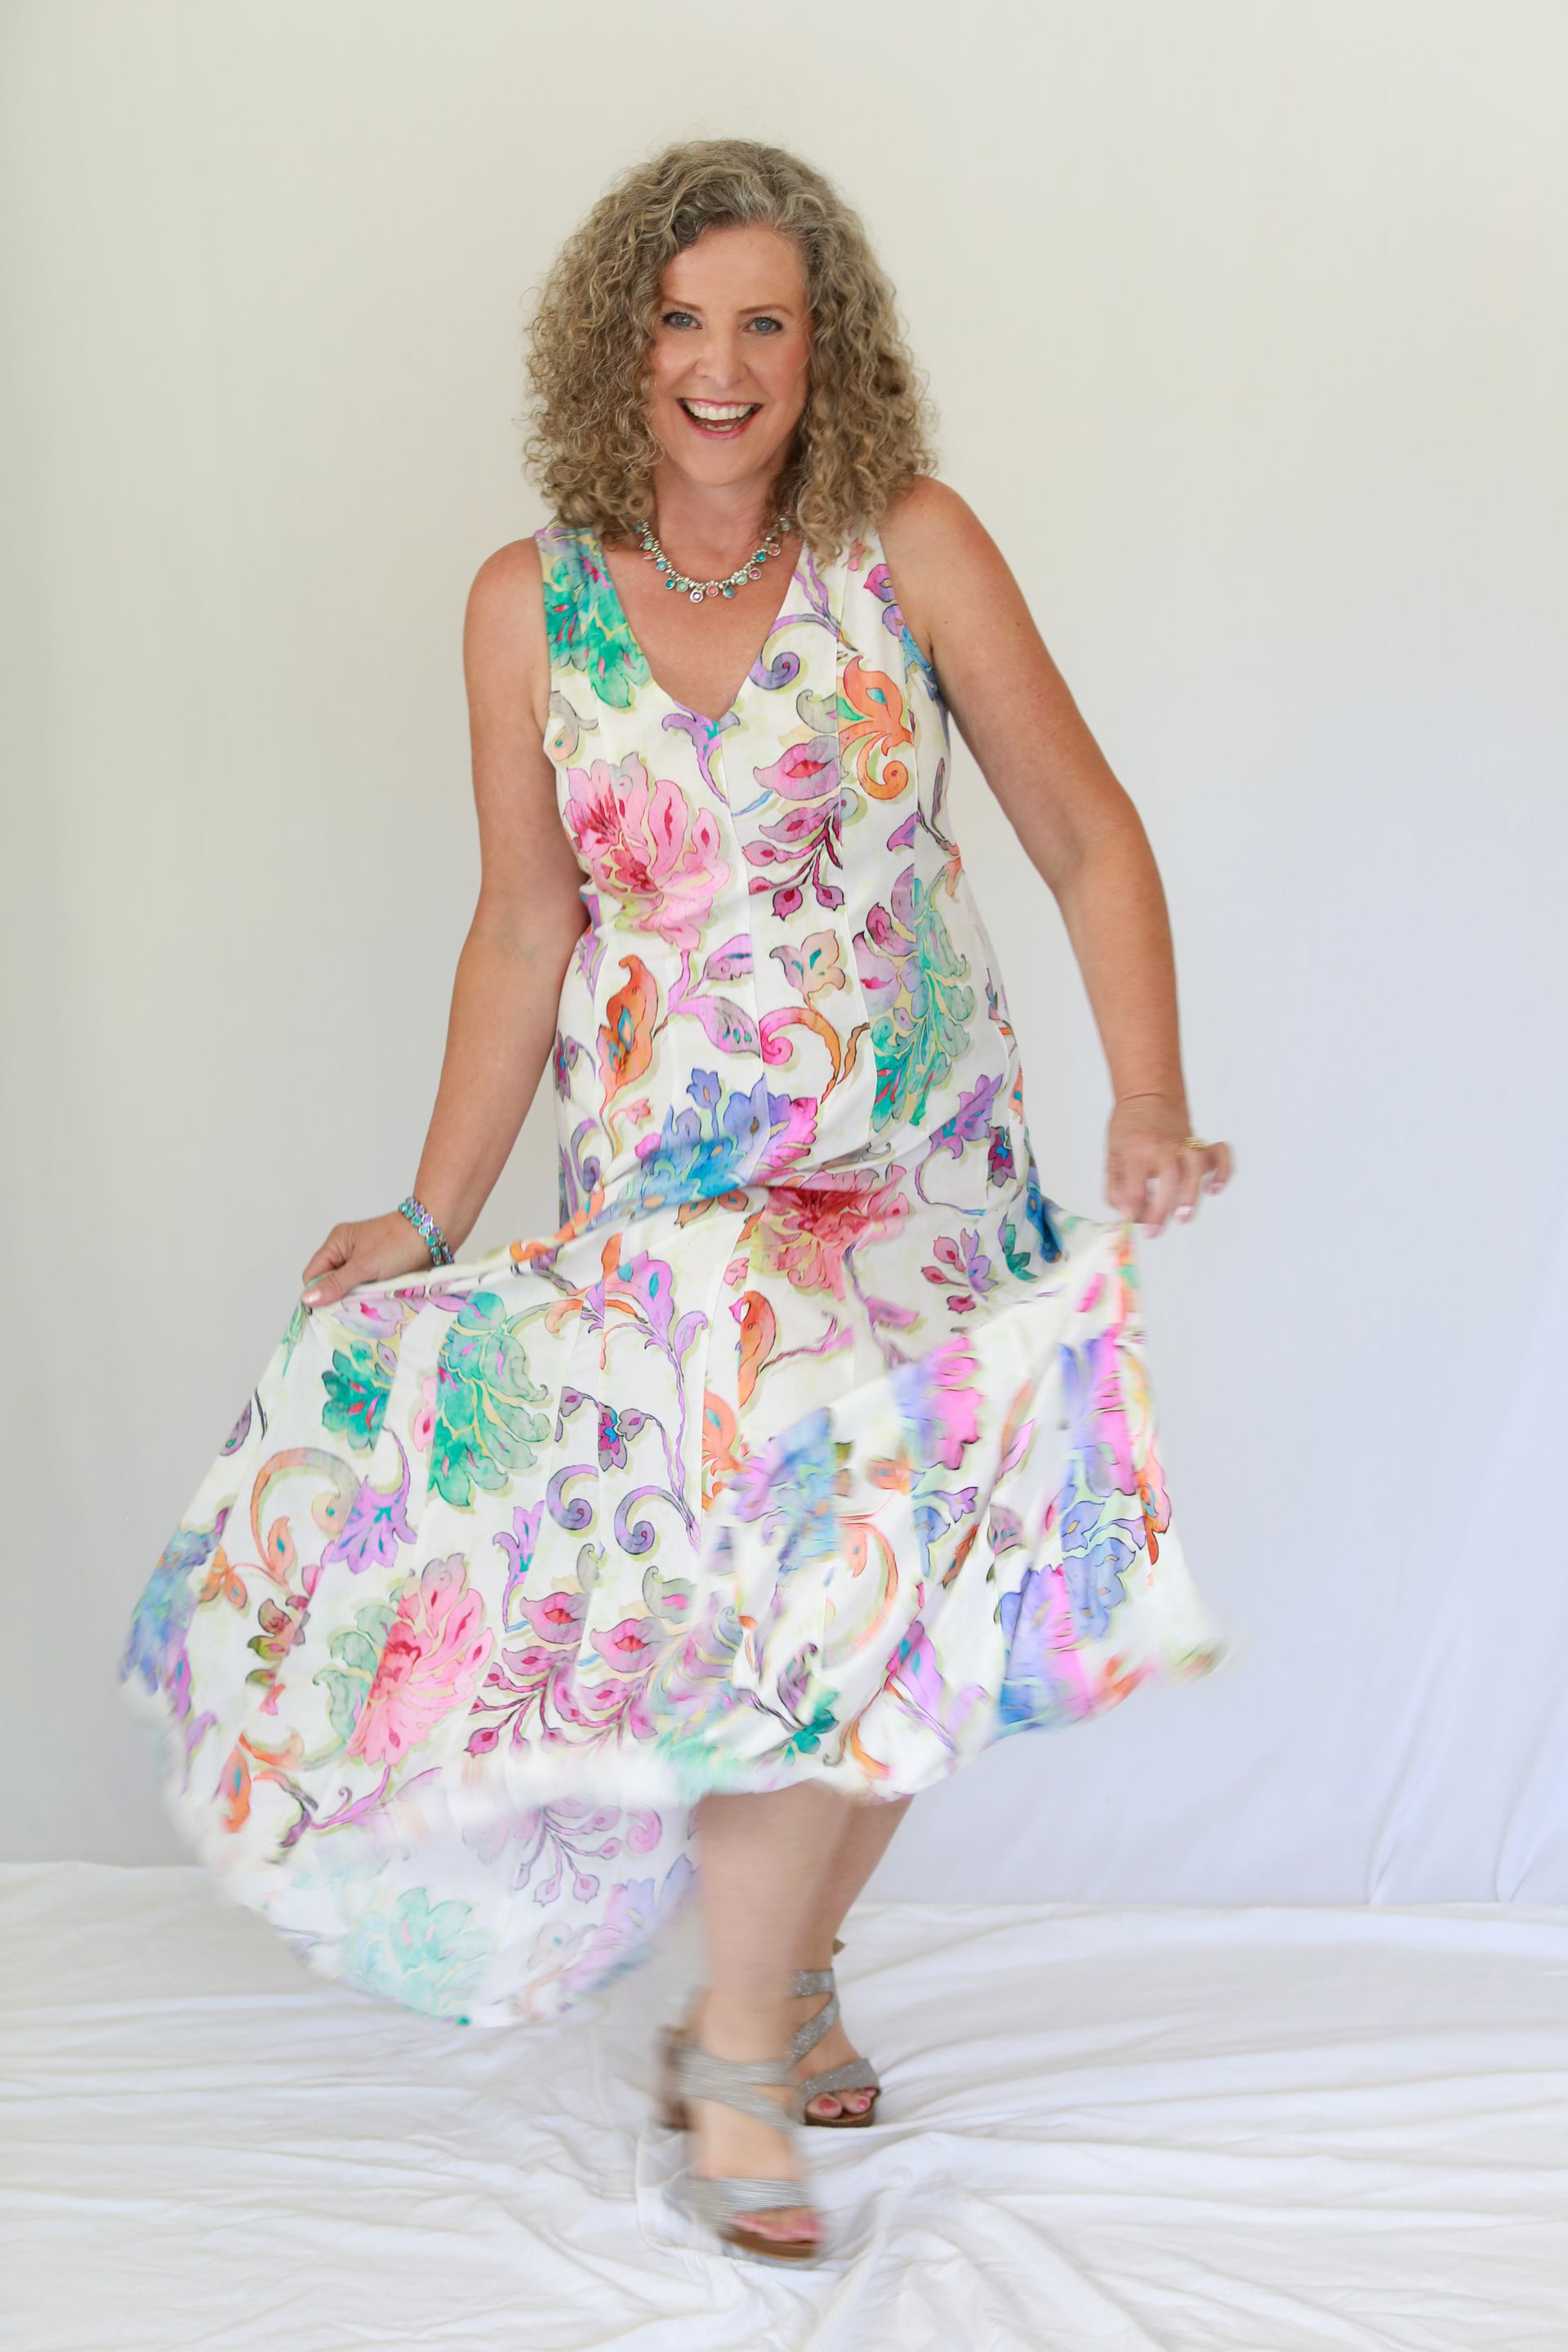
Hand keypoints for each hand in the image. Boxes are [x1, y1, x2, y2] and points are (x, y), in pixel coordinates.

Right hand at [299, 1209, 439, 1308]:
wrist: (434, 1235)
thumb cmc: (397, 1244)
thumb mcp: (363, 1267)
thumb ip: (335, 1284)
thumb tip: (306, 1299)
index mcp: (337, 1243)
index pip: (313, 1274)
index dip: (317, 1293)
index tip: (325, 1313)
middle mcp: (347, 1251)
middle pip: (331, 1283)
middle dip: (338, 1299)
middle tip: (347, 1314)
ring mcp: (365, 1261)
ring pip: (350, 1289)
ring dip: (356, 1300)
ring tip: (363, 1310)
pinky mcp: (381, 1270)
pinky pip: (367, 1289)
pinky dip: (370, 1298)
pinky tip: (375, 1306)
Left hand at [1106, 1092, 1232, 1235]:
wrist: (1147, 1095)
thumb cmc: (1128, 1129)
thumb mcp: (1111, 1156)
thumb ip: (1115, 1188)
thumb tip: (1127, 1215)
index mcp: (1136, 1148)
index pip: (1137, 1182)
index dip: (1134, 1207)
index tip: (1132, 1220)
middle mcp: (1163, 1145)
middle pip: (1169, 1177)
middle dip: (1162, 1209)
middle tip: (1154, 1231)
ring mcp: (1185, 1143)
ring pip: (1195, 1167)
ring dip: (1191, 1194)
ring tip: (1184, 1218)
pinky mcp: (1201, 1144)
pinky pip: (1221, 1154)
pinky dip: (1224, 1171)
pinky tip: (1215, 1189)